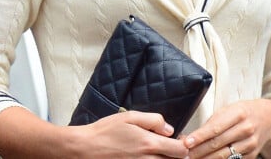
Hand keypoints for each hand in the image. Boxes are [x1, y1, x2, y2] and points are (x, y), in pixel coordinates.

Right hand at [71, 111, 189, 157]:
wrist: (86, 148)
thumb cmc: (106, 130)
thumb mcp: (130, 116)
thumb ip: (153, 120)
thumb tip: (170, 129)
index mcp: (148, 143)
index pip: (180, 150)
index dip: (185, 146)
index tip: (182, 140)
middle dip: (178, 155)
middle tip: (170, 147)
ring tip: (159, 152)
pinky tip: (148, 157)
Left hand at [182, 99, 270, 158]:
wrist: (268, 119)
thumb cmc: (242, 112)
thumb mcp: (229, 109)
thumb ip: (212, 122)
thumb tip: (190, 135)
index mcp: (238, 113)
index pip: (215, 127)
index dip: (200, 136)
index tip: (186, 142)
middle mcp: (245, 129)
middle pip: (218, 143)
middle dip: (199, 150)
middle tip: (184, 154)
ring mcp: (250, 144)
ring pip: (224, 156)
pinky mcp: (251, 156)